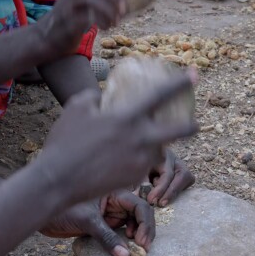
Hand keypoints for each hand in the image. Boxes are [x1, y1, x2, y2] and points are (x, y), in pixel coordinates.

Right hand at [37, 0, 126, 55]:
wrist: (48, 38)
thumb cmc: (71, 19)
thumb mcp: (82, 3)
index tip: (123, 0)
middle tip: (123, 10)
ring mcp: (67, 7)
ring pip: (89, 0)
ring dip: (108, 11)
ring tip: (115, 22)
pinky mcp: (67, 23)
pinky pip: (85, 18)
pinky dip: (100, 22)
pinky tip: (105, 28)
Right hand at [38, 74, 197, 205]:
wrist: (58, 180)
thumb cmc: (64, 141)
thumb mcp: (77, 107)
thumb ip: (95, 97)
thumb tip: (104, 96)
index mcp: (128, 117)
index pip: (161, 95)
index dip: (180, 83)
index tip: (194, 75)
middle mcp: (141, 140)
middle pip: (179, 132)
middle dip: (191, 127)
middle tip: (196, 124)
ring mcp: (140, 162)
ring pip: (158, 151)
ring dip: (154, 146)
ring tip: (137, 144)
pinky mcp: (135, 179)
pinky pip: (142, 166)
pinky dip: (136, 161)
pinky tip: (118, 161)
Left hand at [40, 191, 154, 255]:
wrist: (42, 215)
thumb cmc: (62, 209)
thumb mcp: (87, 221)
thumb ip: (107, 237)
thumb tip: (126, 255)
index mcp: (114, 192)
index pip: (139, 206)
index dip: (144, 223)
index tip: (140, 241)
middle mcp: (116, 202)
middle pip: (141, 215)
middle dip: (145, 231)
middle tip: (143, 249)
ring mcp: (110, 213)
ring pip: (133, 224)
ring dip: (137, 236)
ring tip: (135, 249)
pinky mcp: (104, 224)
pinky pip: (120, 232)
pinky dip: (125, 241)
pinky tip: (125, 249)